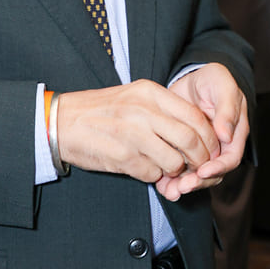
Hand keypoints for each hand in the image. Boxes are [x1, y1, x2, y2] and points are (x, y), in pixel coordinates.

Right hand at [56, 80, 221, 186]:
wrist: (61, 121)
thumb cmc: (101, 111)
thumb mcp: (134, 97)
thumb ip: (163, 110)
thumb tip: (197, 131)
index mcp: (150, 92)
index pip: (195, 116)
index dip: (208, 137)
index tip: (209, 149)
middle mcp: (143, 110)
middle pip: (190, 139)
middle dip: (198, 158)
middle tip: (196, 166)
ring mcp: (132, 134)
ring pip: (174, 161)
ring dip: (174, 170)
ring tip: (164, 166)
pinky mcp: (121, 156)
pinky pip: (151, 173)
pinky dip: (152, 176)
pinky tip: (142, 168)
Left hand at [157, 63, 248, 201]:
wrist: (190, 76)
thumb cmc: (212, 79)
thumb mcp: (222, 85)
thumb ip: (227, 108)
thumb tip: (226, 135)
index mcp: (233, 134)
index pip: (230, 159)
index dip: (218, 168)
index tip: (202, 171)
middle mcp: (219, 147)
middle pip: (213, 173)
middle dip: (198, 182)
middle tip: (182, 187)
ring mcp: (201, 150)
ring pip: (196, 176)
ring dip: (183, 185)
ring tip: (169, 190)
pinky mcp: (182, 149)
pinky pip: (180, 169)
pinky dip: (171, 180)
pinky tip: (160, 186)